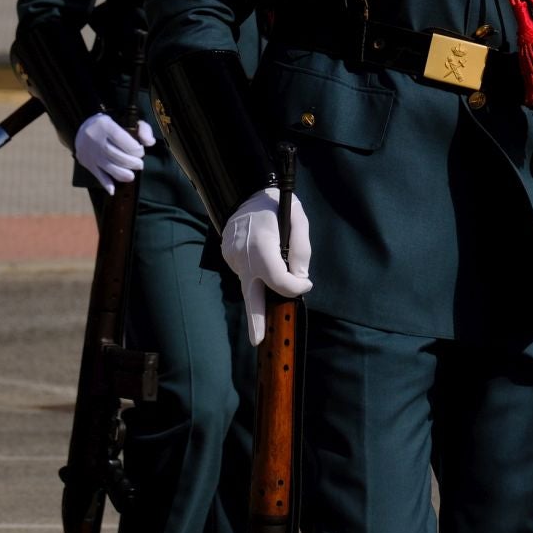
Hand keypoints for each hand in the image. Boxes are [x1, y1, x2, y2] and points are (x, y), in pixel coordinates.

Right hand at [74, 113, 154, 193]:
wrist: (83, 128)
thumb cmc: (111, 125)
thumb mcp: (127, 120)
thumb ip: (143, 129)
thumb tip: (150, 143)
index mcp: (106, 126)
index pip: (122, 140)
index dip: (135, 149)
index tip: (140, 151)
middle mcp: (96, 140)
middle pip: (116, 155)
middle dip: (132, 163)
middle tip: (139, 164)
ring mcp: (91, 153)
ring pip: (108, 167)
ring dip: (123, 174)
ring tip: (131, 175)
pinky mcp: (87, 163)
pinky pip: (97, 175)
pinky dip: (106, 184)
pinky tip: (113, 190)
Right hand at [222, 187, 312, 344]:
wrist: (243, 191)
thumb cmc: (275, 204)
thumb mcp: (297, 218)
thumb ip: (302, 251)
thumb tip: (299, 279)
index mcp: (261, 246)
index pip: (279, 280)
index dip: (295, 287)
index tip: (305, 285)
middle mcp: (243, 256)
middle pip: (252, 296)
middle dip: (256, 320)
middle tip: (258, 341)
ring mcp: (232, 258)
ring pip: (251, 283)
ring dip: (263, 287)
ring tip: (272, 273)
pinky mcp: (227, 257)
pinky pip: (245, 271)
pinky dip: (256, 272)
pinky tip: (261, 258)